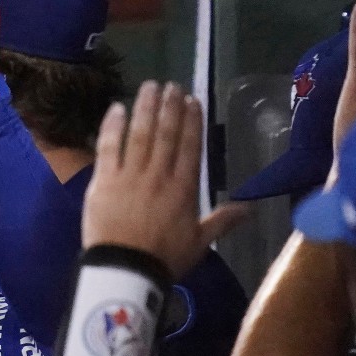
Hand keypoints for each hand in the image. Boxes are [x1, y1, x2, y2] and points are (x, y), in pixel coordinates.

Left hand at [84, 82, 244, 278]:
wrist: (126, 270)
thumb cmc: (163, 258)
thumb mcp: (200, 242)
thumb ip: (223, 221)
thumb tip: (251, 209)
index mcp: (184, 188)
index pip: (190, 146)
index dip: (192, 122)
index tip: (192, 101)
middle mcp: (159, 175)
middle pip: (166, 134)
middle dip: (170, 107)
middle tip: (172, 85)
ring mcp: (130, 175)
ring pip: (140, 134)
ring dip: (146, 108)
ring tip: (150, 87)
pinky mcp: (104, 180)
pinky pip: (108, 146)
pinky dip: (113, 126)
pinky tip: (117, 108)